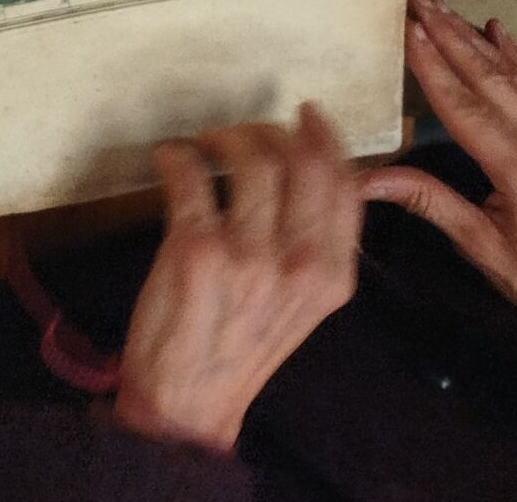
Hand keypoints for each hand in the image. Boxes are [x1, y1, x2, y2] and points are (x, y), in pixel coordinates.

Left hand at [113, 103, 362, 453]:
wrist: (189, 399)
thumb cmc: (242, 345)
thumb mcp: (303, 305)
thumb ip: (315, 248)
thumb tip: (309, 178)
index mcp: (331, 275)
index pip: (345, 185)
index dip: (324, 139)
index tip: (305, 117)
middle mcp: (298, 262)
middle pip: (299, 160)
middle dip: (269, 130)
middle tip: (242, 132)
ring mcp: (248, 254)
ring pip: (249, 157)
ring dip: (222, 136)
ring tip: (206, 144)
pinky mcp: (195, 249)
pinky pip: (189, 173)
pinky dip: (176, 155)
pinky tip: (171, 160)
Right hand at [360, 0, 516, 315]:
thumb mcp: (482, 249)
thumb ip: (430, 203)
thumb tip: (365, 179)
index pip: (468, 111)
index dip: (435, 69)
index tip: (409, 30)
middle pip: (492, 82)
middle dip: (452, 38)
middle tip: (419, 0)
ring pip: (514, 79)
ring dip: (475, 40)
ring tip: (443, 8)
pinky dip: (515, 57)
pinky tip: (497, 32)